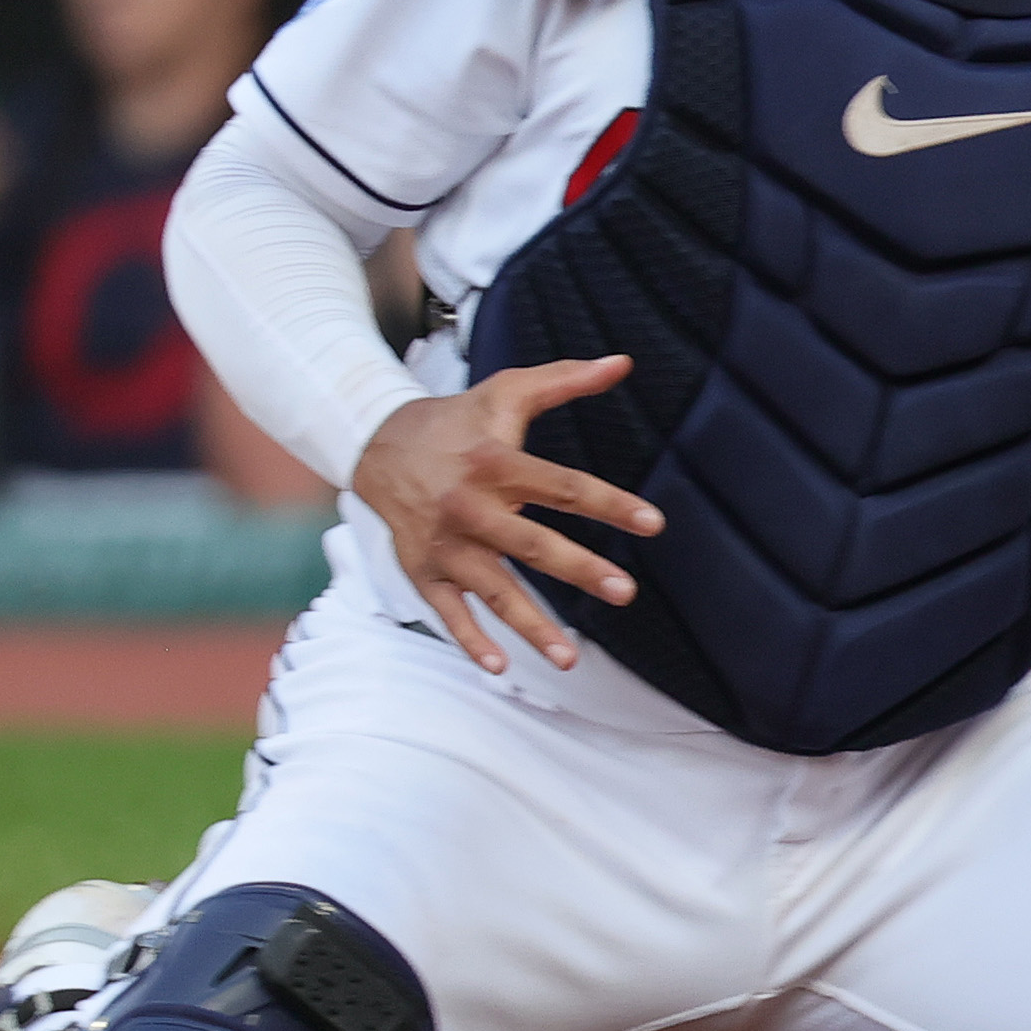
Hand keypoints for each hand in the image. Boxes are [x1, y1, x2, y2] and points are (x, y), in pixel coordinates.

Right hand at [352, 356, 664, 673]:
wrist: (376, 444)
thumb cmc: (459, 420)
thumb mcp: (507, 391)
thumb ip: (566, 379)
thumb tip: (622, 362)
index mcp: (495, 463)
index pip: (563, 486)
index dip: (610, 504)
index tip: (653, 524)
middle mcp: (469, 507)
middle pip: (530, 544)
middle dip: (578, 570)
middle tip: (625, 592)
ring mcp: (444, 544)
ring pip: (492, 590)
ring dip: (530, 625)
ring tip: (570, 658)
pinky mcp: (423, 570)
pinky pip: (448, 612)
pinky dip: (470, 641)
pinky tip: (501, 667)